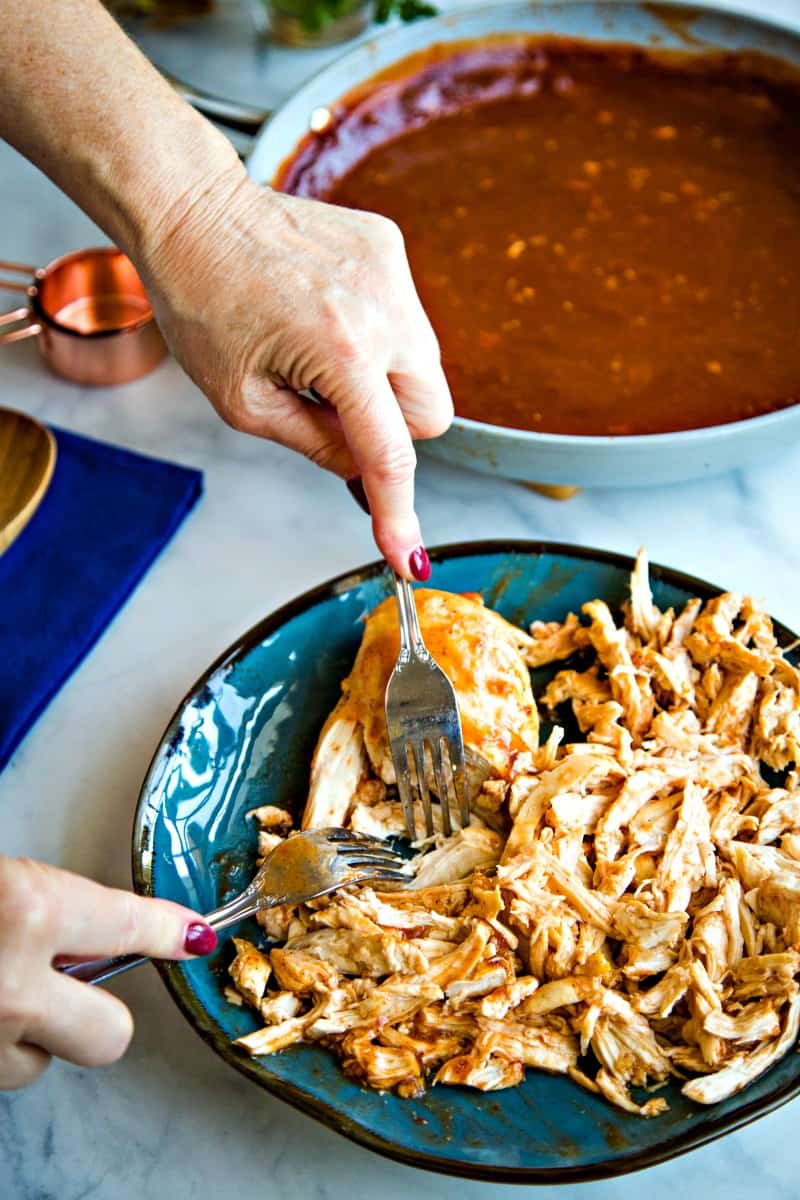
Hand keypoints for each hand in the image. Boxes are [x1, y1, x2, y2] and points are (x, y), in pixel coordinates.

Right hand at [0, 856, 216, 1089]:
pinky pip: (3, 1070)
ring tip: (1, 991)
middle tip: (73, 989)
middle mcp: (14, 984)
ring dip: (31, 1033)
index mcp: (31, 914)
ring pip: (42, 1062)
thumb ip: (68, 909)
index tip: (194, 937)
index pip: (130, 929)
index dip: (169, 933)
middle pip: (110, 1036)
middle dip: (100, 1017)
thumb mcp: (12, 880)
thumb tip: (122, 929)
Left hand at [139, 169, 452, 578]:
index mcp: (340, 351)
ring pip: (425, 366)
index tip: (408, 557)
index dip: (399, 512)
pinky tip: (326, 315)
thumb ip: (315, 445)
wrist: (192, 212)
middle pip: (431, 412)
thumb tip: (367, 473)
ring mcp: (391, 271)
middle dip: (393, 429)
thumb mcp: (244, 402)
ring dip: (384, 381)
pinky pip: (406, 319)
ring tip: (319, 352)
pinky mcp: (389, 246)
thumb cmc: (202, 304)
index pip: (389, 453)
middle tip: (333, 411)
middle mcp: (382, 308)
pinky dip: (377, 335)